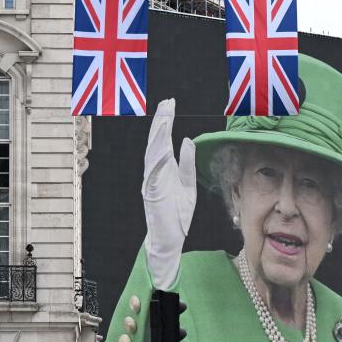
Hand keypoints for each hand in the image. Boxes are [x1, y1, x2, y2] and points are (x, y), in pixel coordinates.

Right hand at [142, 99, 197, 288]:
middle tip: (166, 102)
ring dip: (158, 136)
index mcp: (164, 169)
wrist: (170, 239)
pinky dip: (157, 160)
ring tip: (164, 118)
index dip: (166, 122)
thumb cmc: (177, 214)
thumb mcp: (189, 185)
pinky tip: (162, 147)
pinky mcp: (152, 194)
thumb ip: (187, 163)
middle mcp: (155, 172)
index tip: (169, 103)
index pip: (163, 140)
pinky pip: (153, 174)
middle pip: (156, 142)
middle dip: (161, 121)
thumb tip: (188, 140)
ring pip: (152, 154)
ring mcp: (151, 182)